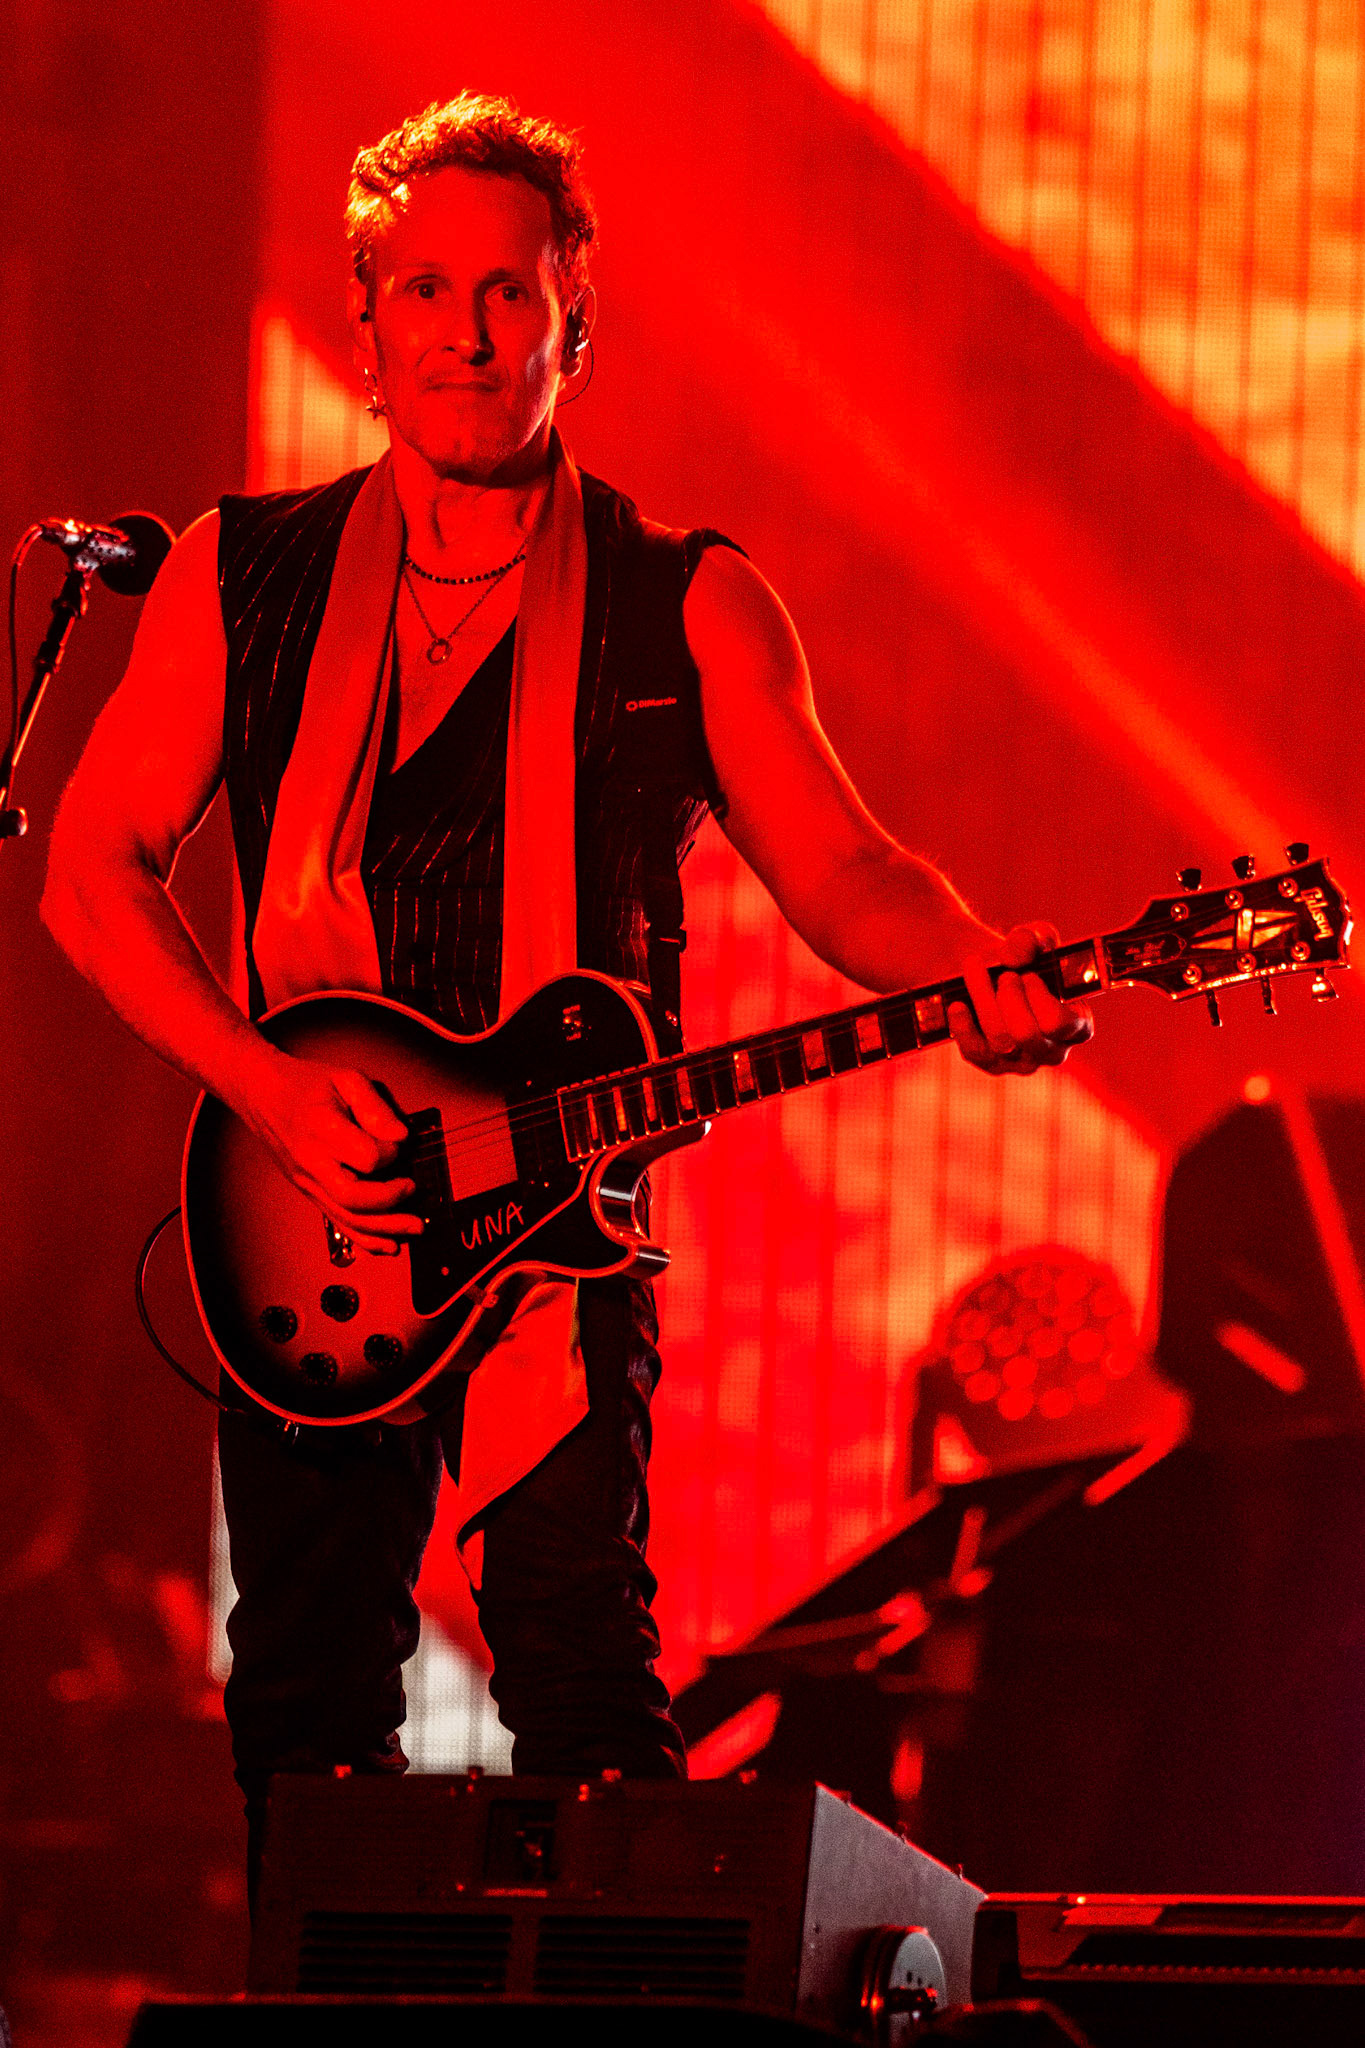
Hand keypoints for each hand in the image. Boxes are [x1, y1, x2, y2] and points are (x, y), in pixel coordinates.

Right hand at [245, 1054, 424, 1252]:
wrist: (261, 1094)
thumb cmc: (305, 1084)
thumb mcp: (345, 1078)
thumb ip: (375, 1106)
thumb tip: (399, 1135)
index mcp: (322, 1129)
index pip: (366, 1157)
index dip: (391, 1152)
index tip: (399, 1141)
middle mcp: (312, 1162)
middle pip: (354, 1198)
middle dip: (392, 1202)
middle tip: (414, 1189)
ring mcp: (308, 1182)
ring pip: (347, 1218)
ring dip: (385, 1229)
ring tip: (414, 1228)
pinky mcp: (310, 1192)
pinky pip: (338, 1222)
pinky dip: (365, 1239)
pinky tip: (388, 1244)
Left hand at [948, 921, 1092, 1075]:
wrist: (982, 967)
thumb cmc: (1018, 956)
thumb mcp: (1031, 938)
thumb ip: (1033, 937)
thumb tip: (1018, 954)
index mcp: (1077, 1025)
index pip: (1061, 1024)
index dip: (1040, 997)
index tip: (1028, 975)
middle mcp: (1053, 1050)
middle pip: (1026, 1034)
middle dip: (1009, 997)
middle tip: (1004, 976)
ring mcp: (1021, 1062)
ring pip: (999, 1040)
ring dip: (983, 999)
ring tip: (977, 973)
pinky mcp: (991, 1065)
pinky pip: (975, 1052)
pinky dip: (963, 1025)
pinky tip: (958, 1004)